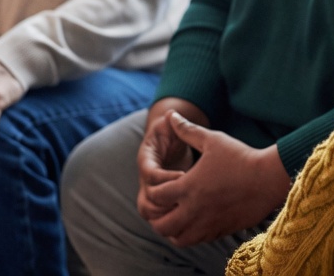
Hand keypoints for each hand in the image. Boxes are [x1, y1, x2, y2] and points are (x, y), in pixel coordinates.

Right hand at [137, 101, 201, 221]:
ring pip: (148, 212)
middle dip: (163, 204)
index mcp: (146, 160)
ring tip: (186, 212)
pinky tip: (188, 218)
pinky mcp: (159, 198)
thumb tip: (171, 114)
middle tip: (185, 202)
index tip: (185, 175)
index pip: (150, 174)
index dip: (166, 178)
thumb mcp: (169, 125)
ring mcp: (150, 190)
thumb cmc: (169, 131)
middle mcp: (145, 178)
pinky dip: (170, 220)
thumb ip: (171, 123)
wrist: (165, 140)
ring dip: (165, 217)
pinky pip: (158, 216)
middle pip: (144, 201)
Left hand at [141, 111, 291, 246]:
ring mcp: (208, 224)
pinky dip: (190, 234)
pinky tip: (196, 220)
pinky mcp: (221, 231)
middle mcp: (194, 210)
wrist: (269, 179)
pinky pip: (197, 241)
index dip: (153, 190)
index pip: (155, 197)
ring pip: (178, 238)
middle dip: (157, 216)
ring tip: (177, 216)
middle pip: (161, 225)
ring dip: (172, 229)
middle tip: (165, 205)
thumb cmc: (240, 156)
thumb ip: (188, 130)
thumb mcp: (212, 139)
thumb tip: (171, 114)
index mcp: (188, 186)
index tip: (162, 184)